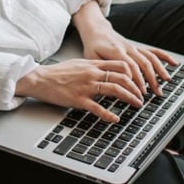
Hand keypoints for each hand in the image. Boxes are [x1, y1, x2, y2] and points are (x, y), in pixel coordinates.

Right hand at [14, 59, 143, 122]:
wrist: (41, 79)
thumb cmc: (58, 73)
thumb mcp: (79, 64)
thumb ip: (94, 67)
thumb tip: (107, 70)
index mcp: (93, 64)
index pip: (121, 65)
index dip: (134, 74)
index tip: (140, 82)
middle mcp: (92, 73)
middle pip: (122, 77)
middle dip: (136, 88)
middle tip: (142, 96)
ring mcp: (86, 86)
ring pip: (115, 89)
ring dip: (129, 98)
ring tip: (137, 104)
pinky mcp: (79, 99)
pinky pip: (98, 108)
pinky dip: (109, 114)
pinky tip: (116, 119)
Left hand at [73, 3, 175, 96]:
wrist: (97, 30)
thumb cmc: (93, 47)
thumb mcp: (92, 58)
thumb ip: (102, 69)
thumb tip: (110, 83)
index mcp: (116, 51)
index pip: (130, 67)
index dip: (136, 80)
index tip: (139, 92)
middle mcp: (128, 48)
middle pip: (143, 63)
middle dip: (151, 79)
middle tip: (155, 93)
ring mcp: (135, 48)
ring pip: (150, 58)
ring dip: (159, 70)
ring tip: (166, 82)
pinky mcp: (138, 48)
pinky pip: (153, 51)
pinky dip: (164, 57)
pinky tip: (173, 63)